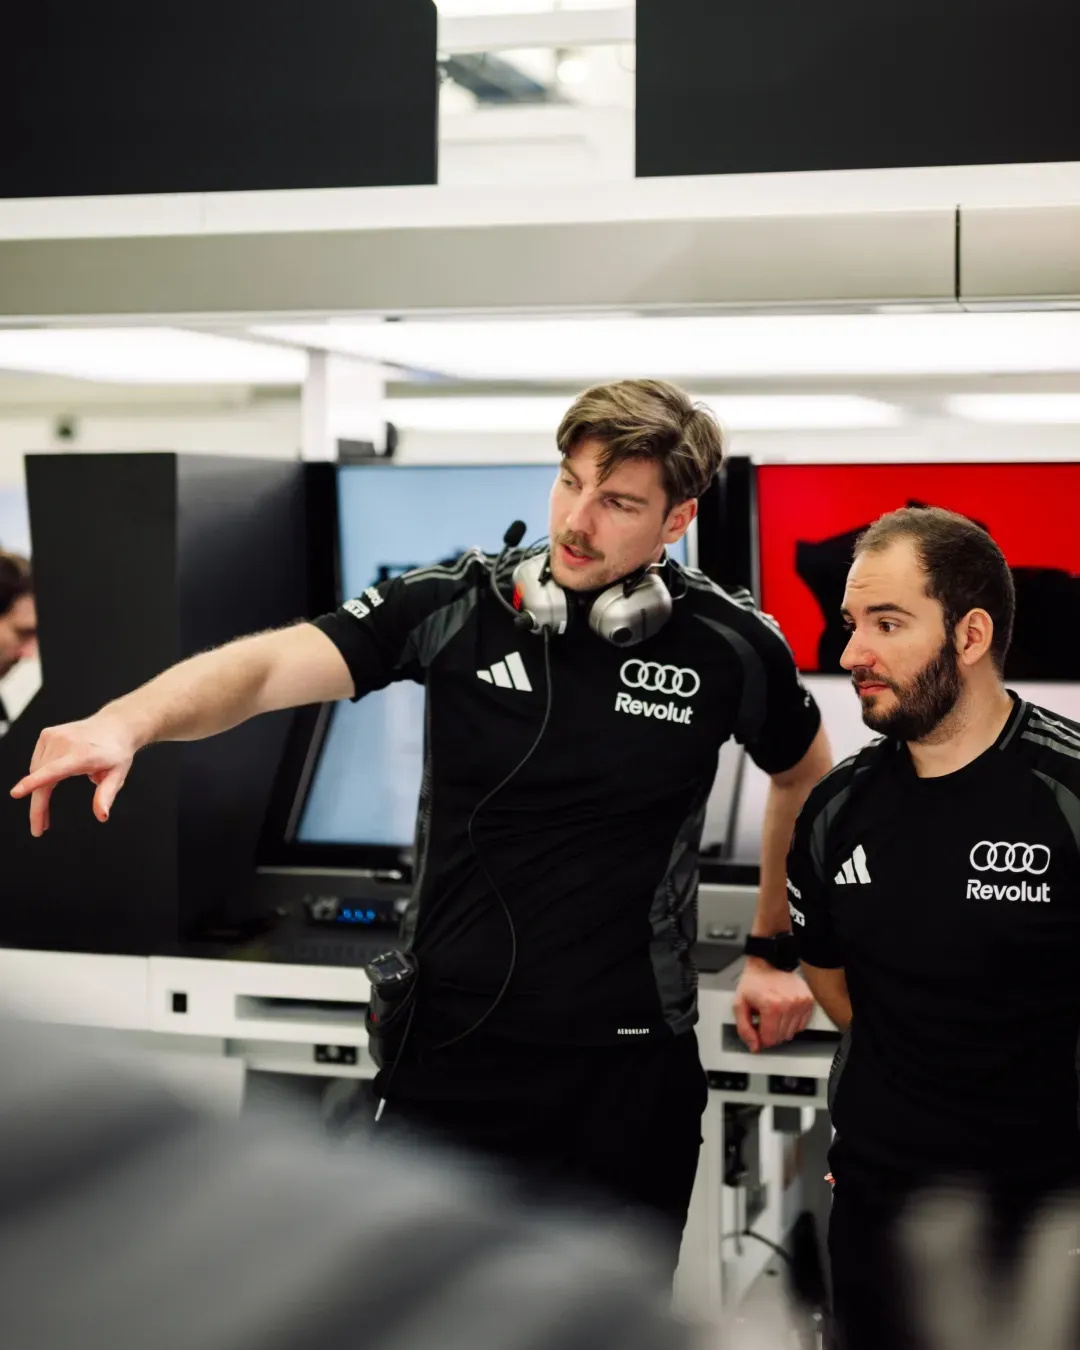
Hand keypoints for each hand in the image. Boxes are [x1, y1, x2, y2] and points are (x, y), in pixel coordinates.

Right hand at [10, 715, 136, 836]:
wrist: (116, 725)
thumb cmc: (117, 752)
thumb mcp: (118, 775)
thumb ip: (107, 795)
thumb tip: (101, 816)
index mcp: (82, 754)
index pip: (53, 770)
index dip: (34, 782)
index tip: (16, 793)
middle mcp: (65, 742)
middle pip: (42, 778)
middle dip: (38, 806)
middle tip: (39, 828)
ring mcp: (54, 736)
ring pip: (36, 771)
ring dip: (38, 794)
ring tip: (45, 816)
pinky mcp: (47, 734)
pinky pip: (38, 762)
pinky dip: (40, 776)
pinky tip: (48, 784)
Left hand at [732, 957, 814, 1052]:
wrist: (768, 963)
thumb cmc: (754, 982)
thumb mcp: (740, 1004)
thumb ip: (744, 1028)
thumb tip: (754, 1047)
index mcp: (771, 1006)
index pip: (769, 1039)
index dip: (761, 1038)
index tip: (757, 1029)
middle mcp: (789, 1005)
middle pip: (781, 1037)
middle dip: (770, 1032)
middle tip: (764, 1019)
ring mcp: (800, 1003)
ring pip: (792, 1033)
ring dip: (781, 1028)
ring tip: (773, 1013)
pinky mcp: (808, 1001)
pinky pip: (801, 1025)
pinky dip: (792, 1022)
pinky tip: (784, 1012)